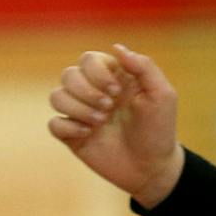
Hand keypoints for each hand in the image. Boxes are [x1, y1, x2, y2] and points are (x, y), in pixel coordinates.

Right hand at [46, 44, 187, 207]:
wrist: (151, 168)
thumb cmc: (159, 130)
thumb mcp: (162, 95)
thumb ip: (143, 66)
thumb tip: (116, 47)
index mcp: (113, 77)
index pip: (88, 59)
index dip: (97, 73)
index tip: (117, 92)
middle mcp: (93, 92)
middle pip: (68, 74)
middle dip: (86, 91)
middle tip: (108, 108)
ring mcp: (81, 114)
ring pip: (56, 96)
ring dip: (77, 108)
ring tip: (99, 123)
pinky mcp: (72, 136)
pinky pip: (53, 124)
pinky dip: (68, 127)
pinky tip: (87, 135)